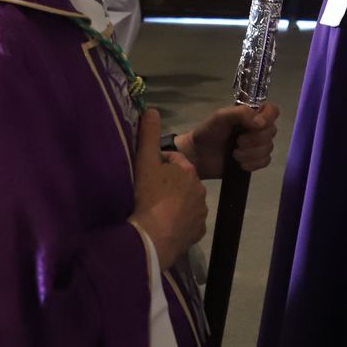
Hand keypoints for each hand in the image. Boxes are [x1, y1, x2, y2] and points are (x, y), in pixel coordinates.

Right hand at [129, 109, 207, 266]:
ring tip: (157, 211)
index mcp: (188, 170)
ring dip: (175, 203)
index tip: (148, 175)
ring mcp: (201, 211)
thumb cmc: (148, 196)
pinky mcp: (199, 231)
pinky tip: (166, 225)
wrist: (153, 236)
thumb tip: (152, 110)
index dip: (160, 165)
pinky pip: (189, 222)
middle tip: (151, 193)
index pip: (174, 161)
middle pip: (182, 181)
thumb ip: (149, 135)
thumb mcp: (145, 162)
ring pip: (187, 202)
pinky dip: (180, 222)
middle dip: (170, 184)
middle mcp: (199, 189)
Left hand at [175, 102, 280, 179]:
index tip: (256, 125)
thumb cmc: (208, 132)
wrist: (198, 156)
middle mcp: (257, 128)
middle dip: (254, 140)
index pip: (272, 110)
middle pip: (271, 132)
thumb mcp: (220, 117)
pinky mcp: (255, 161)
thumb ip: (240, 114)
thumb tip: (260, 123)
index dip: (268, 118)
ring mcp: (257, 145)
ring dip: (251, 154)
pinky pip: (265, 162)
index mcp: (250, 114)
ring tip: (234, 154)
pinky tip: (240, 164)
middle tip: (237, 143)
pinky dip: (252, 164)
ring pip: (268, 148)